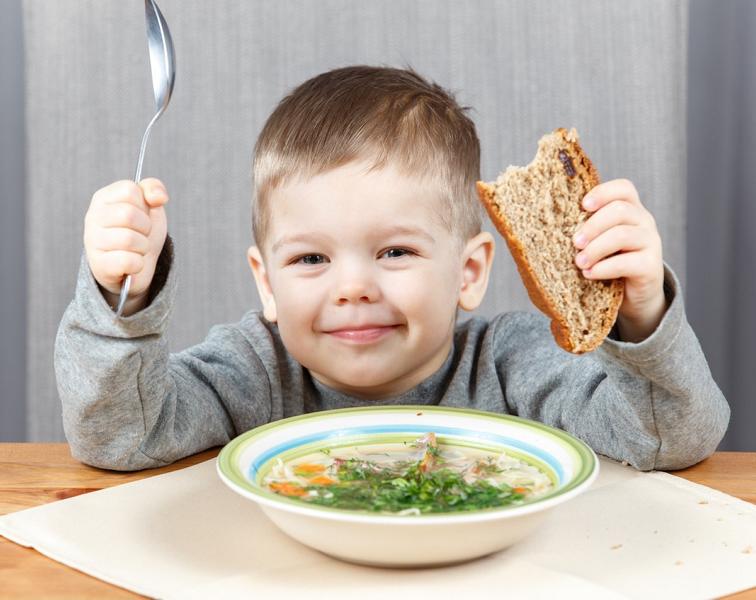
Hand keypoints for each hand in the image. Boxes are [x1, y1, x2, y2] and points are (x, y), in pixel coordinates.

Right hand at [83, 178, 168, 314]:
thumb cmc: (140, 232)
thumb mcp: (149, 207)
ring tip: (136, 249)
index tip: (141, 215)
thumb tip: (159, 197)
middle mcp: (93, 218)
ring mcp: (93, 242)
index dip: (144, 204)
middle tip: (141, 235)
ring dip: (143, 247)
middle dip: (145, 227)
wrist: (136, 267)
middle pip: (129, 214)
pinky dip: (138, 264)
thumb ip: (153, 189)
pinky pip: (128, 261)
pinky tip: (132, 264)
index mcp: (103, 198)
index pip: (130, 190)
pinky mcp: (99, 266)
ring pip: (129, 239)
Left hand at [572, 178, 666, 342]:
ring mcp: (651, 243)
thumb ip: (584, 229)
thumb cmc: (608, 263)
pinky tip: (589, 274)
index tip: (583, 205)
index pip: (624, 188)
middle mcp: (644, 222)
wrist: (633, 296)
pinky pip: (627, 262)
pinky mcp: (651, 267)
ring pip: (622, 235)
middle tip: (574, 242)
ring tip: (579, 262)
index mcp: (630, 210)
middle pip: (620, 210)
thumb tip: (544, 224)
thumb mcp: (598, 242)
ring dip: (595, 248)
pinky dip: (604, 268)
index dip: (603, 192)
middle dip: (592, 225)